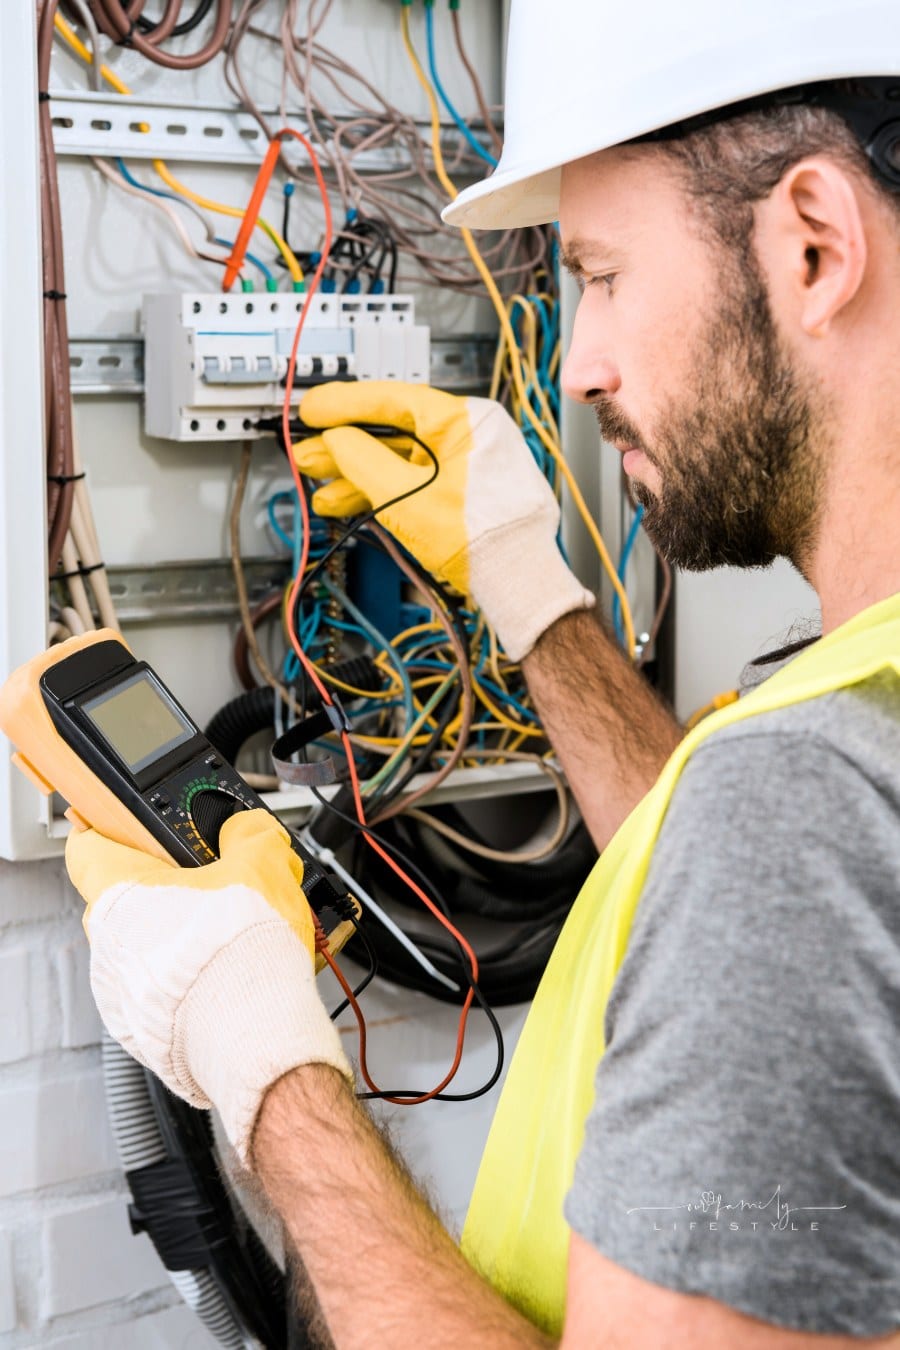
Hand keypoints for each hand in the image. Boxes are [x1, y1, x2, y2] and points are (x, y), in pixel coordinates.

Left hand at [66, 808, 350, 1164]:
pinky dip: (191, 979)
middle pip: (130, 897)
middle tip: (217, 881)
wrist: (257, 1034)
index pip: (88, 843)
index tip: (135, 824)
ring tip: (237, 932)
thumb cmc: (243, 953)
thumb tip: (248, 831)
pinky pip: (162, 990)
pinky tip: (232, 972)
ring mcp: (122, 993)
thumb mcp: (262, 863)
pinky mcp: (145, 1032)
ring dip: (184, 935)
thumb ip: (249, 835)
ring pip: (149, 946)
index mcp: (120, 892)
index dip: (113, 828)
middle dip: (173, 887)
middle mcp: (107, 944)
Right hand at [296, 381, 593, 660]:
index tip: (312, 410)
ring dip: (356, 476)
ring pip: (399, 462)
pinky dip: (381, 492)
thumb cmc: (482, 539)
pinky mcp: (461, 494)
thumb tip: (335, 440)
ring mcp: (466, 466)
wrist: (516, 584)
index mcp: (466, 420)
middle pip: (392, 433)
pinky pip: (414, 483)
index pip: (394, 399)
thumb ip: (362, 461)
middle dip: (344, 449)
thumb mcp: (405, 495)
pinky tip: (347, 502)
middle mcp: (468, 436)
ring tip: (319, 488)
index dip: (345, 405)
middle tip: (306, 454)